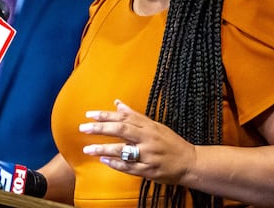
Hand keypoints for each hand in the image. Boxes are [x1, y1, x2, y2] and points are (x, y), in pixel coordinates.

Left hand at [80, 99, 195, 184]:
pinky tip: (103, 161)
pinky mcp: (149, 170)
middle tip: (83, 128)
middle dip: (101, 129)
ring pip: (123, 151)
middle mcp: (148, 139)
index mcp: (149, 127)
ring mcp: (149, 155)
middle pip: (121, 131)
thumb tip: (118, 103)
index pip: (124, 118)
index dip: (105, 115)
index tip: (89, 114)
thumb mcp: (155, 125)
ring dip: (103, 149)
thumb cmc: (171, 142)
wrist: (191, 162)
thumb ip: (135, 116)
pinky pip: (129, 167)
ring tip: (87, 148)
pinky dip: (116, 164)